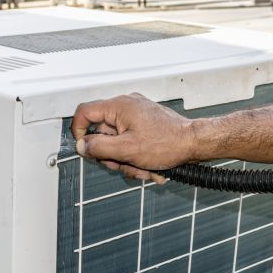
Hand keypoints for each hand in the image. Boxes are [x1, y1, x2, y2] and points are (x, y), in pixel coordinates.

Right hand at [71, 93, 196, 183]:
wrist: (194, 143)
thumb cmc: (168, 143)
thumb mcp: (127, 150)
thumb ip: (99, 147)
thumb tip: (81, 146)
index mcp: (119, 106)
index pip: (85, 112)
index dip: (78, 131)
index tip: (83, 148)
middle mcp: (126, 106)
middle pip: (101, 132)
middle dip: (109, 153)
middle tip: (119, 163)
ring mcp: (136, 116)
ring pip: (116, 141)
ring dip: (124, 159)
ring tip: (139, 166)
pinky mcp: (144, 125)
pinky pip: (128, 142)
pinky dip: (134, 156)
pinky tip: (146, 164)